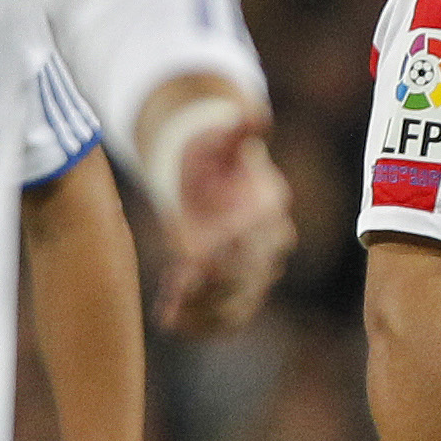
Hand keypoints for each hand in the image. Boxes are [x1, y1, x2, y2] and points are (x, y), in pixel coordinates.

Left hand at [161, 114, 293, 334]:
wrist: (210, 185)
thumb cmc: (210, 160)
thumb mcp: (217, 141)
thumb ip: (234, 133)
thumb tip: (252, 113)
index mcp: (268, 210)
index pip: (258, 234)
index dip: (232, 247)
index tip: (199, 252)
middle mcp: (270, 247)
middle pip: (250, 275)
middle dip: (215, 284)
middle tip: (180, 284)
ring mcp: (255, 275)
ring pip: (238, 303)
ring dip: (205, 311)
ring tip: (170, 310)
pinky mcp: (237, 294)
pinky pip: (227, 319)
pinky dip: (202, 326)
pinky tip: (170, 321)